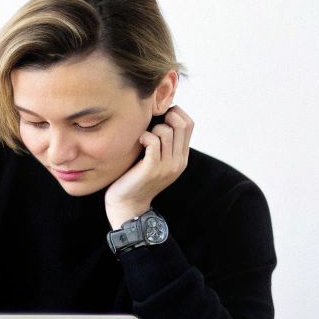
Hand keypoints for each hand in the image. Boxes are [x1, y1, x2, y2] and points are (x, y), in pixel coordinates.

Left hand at [105, 105, 192, 227]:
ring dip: (153, 128)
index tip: (161, 114)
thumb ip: (164, 144)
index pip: (190, 124)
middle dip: (166, 116)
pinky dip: (144, 136)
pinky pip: (153, 141)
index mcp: (182, 158)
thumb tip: (162, 117)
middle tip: (151, 123)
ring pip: (166, 131)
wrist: (129, 205)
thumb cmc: (137, 178)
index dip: (177, 112)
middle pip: (181, 125)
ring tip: (144, 138)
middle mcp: (178, 161)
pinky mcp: (152, 168)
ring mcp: (167, 166)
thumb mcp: (158, 161)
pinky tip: (138, 143)